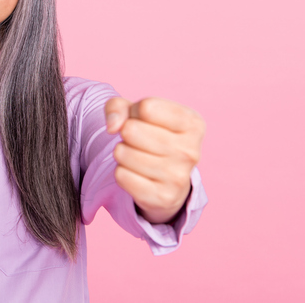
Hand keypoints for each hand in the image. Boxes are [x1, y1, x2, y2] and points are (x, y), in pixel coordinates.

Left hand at [105, 97, 204, 223]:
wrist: (167, 179)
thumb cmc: (151, 135)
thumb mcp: (137, 113)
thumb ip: (118, 107)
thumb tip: (112, 126)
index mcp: (192, 124)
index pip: (146, 107)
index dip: (134, 111)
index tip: (143, 120)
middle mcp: (191, 151)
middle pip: (131, 130)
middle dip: (125, 132)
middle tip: (137, 140)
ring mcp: (178, 177)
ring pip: (122, 153)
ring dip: (121, 152)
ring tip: (136, 155)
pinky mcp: (163, 198)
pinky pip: (121, 176)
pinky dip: (121, 171)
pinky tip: (136, 173)